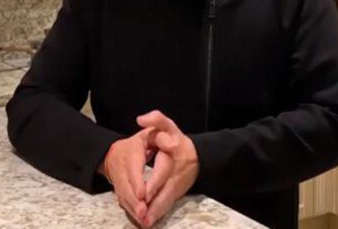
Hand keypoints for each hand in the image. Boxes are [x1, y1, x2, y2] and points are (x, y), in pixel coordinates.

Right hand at [101, 128, 154, 224]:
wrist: (113, 152)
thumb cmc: (139, 142)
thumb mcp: (150, 133)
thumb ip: (161, 130)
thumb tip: (173, 144)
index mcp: (131, 152)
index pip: (133, 169)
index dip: (137, 183)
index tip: (143, 195)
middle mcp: (121, 166)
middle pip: (126, 186)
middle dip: (135, 201)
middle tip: (143, 213)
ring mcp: (118, 179)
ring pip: (124, 195)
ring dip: (132, 208)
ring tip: (142, 219)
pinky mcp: (118, 189)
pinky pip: (122, 200)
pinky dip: (130, 210)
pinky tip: (138, 219)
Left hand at [136, 110, 198, 227]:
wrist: (197, 155)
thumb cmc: (177, 139)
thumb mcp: (168, 126)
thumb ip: (156, 120)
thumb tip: (141, 119)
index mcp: (175, 155)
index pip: (163, 170)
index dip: (154, 183)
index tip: (143, 194)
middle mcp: (176, 173)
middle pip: (165, 191)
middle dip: (153, 204)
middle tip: (142, 215)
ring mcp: (177, 185)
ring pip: (165, 200)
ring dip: (155, 213)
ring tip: (144, 223)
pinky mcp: (176, 193)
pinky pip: (166, 204)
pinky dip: (157, 214)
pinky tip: (148, 222)